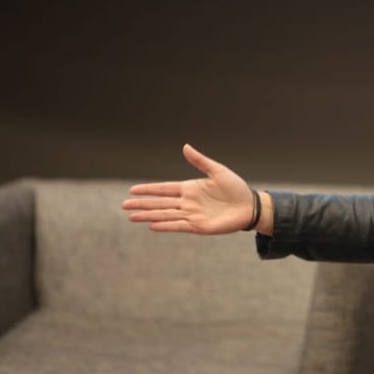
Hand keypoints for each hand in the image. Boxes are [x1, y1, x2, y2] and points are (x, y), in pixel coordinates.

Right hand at [122, 144, 253, 233]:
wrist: (249, 206)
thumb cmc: (236, 188)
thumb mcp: (217, 171)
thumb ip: (200, 161)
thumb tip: (185, 146)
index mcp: (190, 188)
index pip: (164, 189)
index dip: (149, 190)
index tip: (133, 190)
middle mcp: (188, 202)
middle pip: (160, 203)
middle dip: (142, 204)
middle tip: (124, 205)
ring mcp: (192, 215)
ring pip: (165, 215)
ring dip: (149, 216)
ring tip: (132, 217)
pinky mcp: (199, 226)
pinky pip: (179, 225)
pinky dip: (166, 225)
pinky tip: (152, 225)